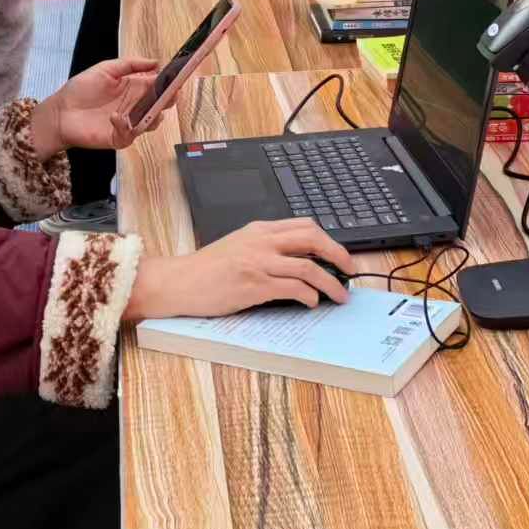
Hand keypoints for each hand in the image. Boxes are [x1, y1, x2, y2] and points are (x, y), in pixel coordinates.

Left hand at [31, 57, 162, 154]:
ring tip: (148, 108)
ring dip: (153, 116)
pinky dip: (126, 126)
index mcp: (134, 88)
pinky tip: (115, 117)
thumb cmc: (80, 89)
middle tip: (170, 95)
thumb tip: (156, 61)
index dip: (169, 82)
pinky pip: (131, 134)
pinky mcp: (120, 137)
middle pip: (161, 105)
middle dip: (168, 100)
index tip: (177, 78)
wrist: (60, 112)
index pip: (158, 85)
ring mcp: (129, 123)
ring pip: (152, 122)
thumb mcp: (105, 69)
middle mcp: (135, 105)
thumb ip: (130, 64)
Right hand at [124, 219, 355, 320]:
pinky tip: (312, 302)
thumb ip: (266, 247)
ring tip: (338, 296)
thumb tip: (299, 262)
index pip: (304, 226)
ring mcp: (258, 262)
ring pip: (308, 267)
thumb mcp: (239, 246)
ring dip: (330, 283)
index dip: (328, 240)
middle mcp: (261, 242)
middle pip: (313, 239)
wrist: (179, 282)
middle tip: (350, 272)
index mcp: (259, 229)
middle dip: (338, 255)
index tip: (340, 255)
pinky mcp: (254, 285)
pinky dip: (309, 295)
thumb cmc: (207, 270)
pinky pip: (292, 288)